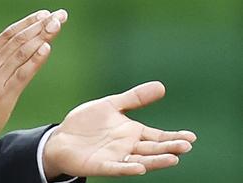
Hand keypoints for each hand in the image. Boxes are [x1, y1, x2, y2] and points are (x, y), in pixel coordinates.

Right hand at [0, 9, 67, 151]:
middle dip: (41, 25)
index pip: (9, 34)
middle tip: (60, 15)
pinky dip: (35, 60)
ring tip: (57, 25)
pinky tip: (46, 48)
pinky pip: (22, 74)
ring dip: (42, 36)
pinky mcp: (4, 95)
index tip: (45, 14)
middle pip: (19, 39)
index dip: (27, 22)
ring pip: (23, 52)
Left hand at [43, 81, 196, 178]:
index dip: (173, 137)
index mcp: (132, 132)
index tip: (192, 137)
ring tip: (173, 159)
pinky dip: (128, 168)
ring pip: (141, 160)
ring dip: (156, 161)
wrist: (62, 137)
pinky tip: (140, 167)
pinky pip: (117, 167)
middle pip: (153, 148)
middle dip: (170, 148)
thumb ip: (134, 98)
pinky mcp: (101, 165)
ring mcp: (116, 157)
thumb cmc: (87, 123)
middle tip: (186, 146)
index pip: (158, 136)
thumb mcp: (111, 105)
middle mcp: (128, 147)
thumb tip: (161, 86)